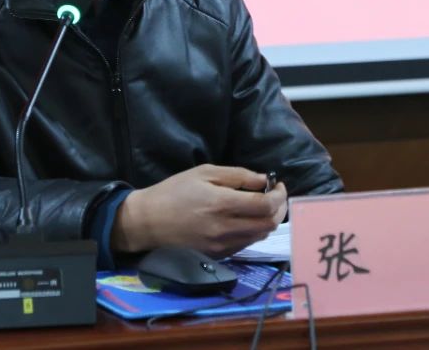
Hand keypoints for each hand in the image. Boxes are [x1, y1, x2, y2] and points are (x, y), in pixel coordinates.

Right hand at [110, 164, 287, 257]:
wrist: (148, 222)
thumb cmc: (174, 191)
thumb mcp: (204, 173)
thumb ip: (237, 175)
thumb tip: (263, 180)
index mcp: (222, 204)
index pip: (265, 205)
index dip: (279, 195)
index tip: (278, 185)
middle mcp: (226, 228)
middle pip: (269, 224)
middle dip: (279, 208)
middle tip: (275, 196)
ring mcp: (223, 245)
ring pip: (260, 236)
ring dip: (268, 221)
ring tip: (262, 206)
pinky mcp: (218, 255)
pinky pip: (246, 244)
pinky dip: (254, 231)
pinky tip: (246, 219)